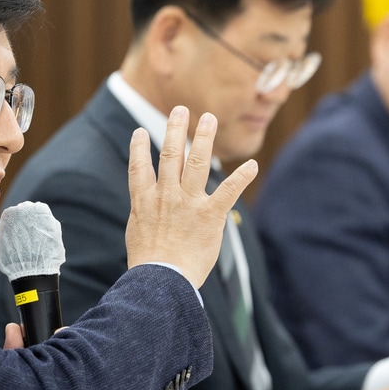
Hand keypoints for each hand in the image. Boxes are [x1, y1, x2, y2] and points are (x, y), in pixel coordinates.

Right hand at [125, 106, 256, 287]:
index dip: (139, 147)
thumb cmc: (148, 264)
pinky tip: (252, 164)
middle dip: (176, 129)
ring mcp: (188, 203)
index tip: (139, 131)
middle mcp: (166, 196)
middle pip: (171, 155)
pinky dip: (242, 177)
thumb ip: (144, 216)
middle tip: (181, 110)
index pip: (139, 167)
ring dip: (204, 138)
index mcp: (145, 201)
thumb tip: (144, 213)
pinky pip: (228, 191)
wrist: (161, 279)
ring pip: (197, 162)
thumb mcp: (137, 234)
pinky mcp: (209, 216)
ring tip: (209, 119)